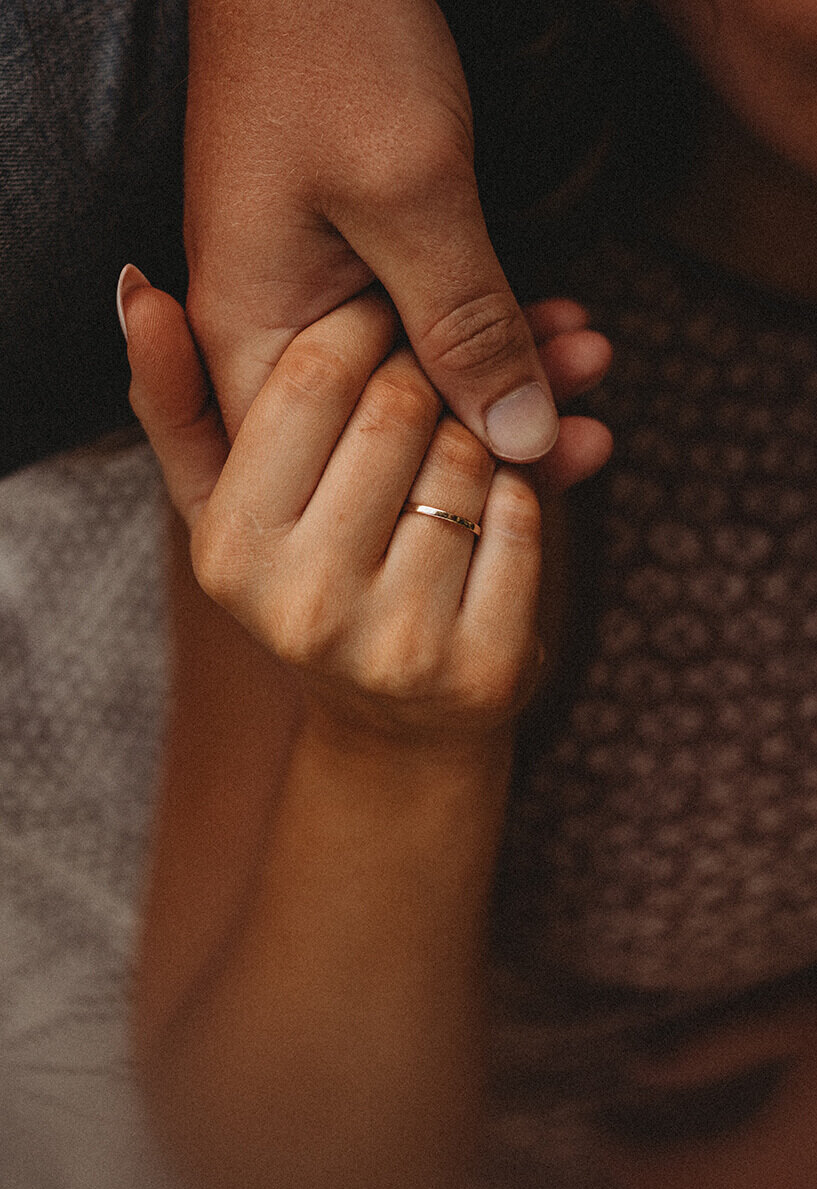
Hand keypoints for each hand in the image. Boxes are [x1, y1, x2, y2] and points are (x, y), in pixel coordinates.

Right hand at [120, 270, 610, 739]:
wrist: (395, 724)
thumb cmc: (307, 581)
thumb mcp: (224, 502)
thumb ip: (176, 399)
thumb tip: (135, 289)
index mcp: (230, 547)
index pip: (312, 375)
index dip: (365, 323)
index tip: (385, 314)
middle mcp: (305, 602)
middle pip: (401, 407)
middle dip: (428, 376)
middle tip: (432, 376)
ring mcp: (397, 643)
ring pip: (471, 457)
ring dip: (478, 433)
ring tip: (455, 451)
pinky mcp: (480, 669)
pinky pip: (523, 517)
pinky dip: (521, 491)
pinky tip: (490, 512)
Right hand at [186, 0, 578, 461]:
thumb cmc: (332, 46)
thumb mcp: (412, 193)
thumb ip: (466, 325)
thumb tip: (527, 442)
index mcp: (249, 337)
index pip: (335, 475)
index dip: (440, 489)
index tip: (533, 472)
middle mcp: (269, 336)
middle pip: (382, 441)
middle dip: (489, 431)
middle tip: (587, 426)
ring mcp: (312, 303)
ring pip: (417, 386)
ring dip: (507, 376)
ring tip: (592, 359)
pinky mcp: (354, 270)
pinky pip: (424, 329)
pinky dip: (493, 328)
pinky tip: (566, 325)